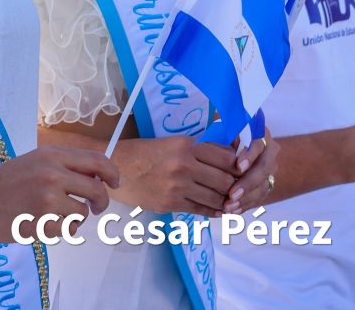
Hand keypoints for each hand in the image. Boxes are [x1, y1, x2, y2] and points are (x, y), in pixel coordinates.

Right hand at [0, 146, 118, 243]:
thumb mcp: (31, 163)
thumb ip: (61, 167)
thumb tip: (96, 177)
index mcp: (49, 154)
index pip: (96, 160)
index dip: (112, 173)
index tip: (114, 183)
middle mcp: (52, 172)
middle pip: (97, 189)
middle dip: (100, 202)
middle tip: (94, 207)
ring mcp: (48, 197)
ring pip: (82, 213)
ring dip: (72, 218)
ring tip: (49, 215)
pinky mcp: (43, 221)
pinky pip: (67, 230)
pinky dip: (58, 230)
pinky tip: (37, 223)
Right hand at [113, 136, 236, 216]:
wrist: (111, 165)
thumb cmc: (140, 151)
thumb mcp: (169, 143)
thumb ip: (195, 149)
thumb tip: (226, 154)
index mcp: (184, 145)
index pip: (226, 157)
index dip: (239, 166)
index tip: (243, 170)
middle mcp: (184, 164)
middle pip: (226, 179)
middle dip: (236, 186)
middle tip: (240, 189)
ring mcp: (178, 186)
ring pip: (217, 197)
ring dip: (227, 202)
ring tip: (231, 202)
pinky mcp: (171, 203)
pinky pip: (201, 210)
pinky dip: (214, 212)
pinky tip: (218, 211)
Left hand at [225, 129, 278, 212]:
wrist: (239, 145)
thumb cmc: (222, 132)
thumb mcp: (222, 125)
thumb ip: (222, 127)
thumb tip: (215, 128)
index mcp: (260, 134)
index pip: (259, 144)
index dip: (250, 156)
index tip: (238, 166)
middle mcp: (269, 152)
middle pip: (263, 169)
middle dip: (247, 183)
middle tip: (231, 194)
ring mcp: (270, 170)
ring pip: (263, 186)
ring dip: (246, 198)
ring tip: (229, 207)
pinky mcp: (266, 184)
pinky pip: (259, 197)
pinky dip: (246, 205)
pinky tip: (233, 211)